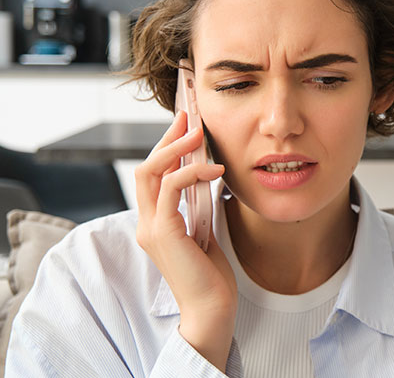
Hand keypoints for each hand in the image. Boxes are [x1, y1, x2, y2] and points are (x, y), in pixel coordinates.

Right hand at [134, 110, 237, 370]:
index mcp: (155, 222)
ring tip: (199, 133)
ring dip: (176, 148)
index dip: (167, 148)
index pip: (153, 176)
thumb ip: (198, 205)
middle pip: (146, 168)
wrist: (211, 307)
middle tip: (188, 117)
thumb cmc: (211, 273)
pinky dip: (193, 172)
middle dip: (167, 139)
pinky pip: (172, 188)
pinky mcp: (162, 233)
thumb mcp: (204, 229)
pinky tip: (216, 170)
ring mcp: (150, 228)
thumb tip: (207, 174)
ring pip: (151, 173)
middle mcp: (146, 223)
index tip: (185, 126)